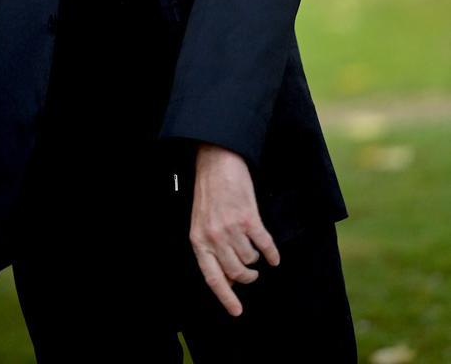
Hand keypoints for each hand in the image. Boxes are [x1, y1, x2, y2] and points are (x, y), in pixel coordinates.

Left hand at [189, 143, 279, 316]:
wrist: (217, 162)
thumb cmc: (209, 192)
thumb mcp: (201, 223)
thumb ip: (211, 250)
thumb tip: (227, 280)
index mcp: (199, 240)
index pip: (213, 278)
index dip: (226, 298)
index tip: (237, 311)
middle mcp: (214, 237)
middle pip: (236, 273)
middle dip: (247, 276)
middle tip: (251, 273)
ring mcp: (232, 228)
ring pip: (251, 259)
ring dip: (256, 259)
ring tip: (254, 250)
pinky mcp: (249, 218)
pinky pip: (265, 246)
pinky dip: (272, 254)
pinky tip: (274, 256)